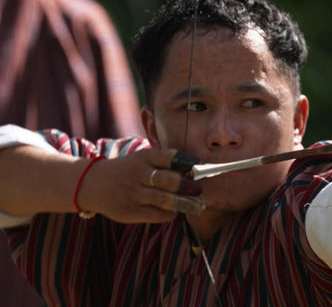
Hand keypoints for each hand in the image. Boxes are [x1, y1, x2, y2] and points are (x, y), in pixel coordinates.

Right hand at [78, 149, 203, 223]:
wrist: (91, 184)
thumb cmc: (127, 170)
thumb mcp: (141, 159)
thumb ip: (163, 163)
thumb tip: (193, 173)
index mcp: (143, 158)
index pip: (170, 157)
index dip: (188, 162)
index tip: (199, 167)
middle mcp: (138, 175)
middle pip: (171, 181)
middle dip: (190, 186)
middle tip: (199, 189)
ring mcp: (133, 194)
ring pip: (166, 200)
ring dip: (186, 203)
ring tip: (197, 205)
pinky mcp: (129, 212)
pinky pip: (157, 215)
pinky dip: (170, 214)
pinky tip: (176, 211)